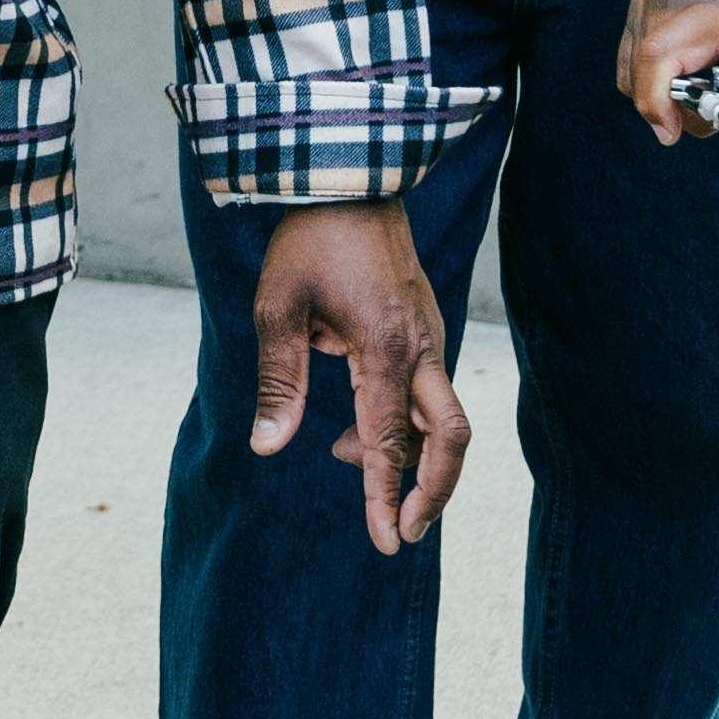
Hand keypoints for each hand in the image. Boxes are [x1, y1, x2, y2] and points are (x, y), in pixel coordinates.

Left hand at [249, 198, 469, 555]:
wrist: (352, 175)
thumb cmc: (310, 239)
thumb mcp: (279, 308)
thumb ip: (279, 381)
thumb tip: (267, 447)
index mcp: (385, 347)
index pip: (389, 441)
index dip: (386, 498)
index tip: (387, 543)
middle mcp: (421, 346)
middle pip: (451, 437)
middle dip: (433, 491)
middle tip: (402, 530)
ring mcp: (431, 334)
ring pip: (441, 417)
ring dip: (407, 454)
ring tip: (343, 454)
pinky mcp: (426, 326)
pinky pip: (428, 391)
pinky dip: (402, 422)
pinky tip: (354, 421)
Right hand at [619, 0, 718, 146]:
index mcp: (716, 7)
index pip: (660, 55)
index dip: (655, 101)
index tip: (672, 133)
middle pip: (640, 65)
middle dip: (668, 106)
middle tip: (713, 115)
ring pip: (632, 59)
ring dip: (660, 89)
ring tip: (709, 94)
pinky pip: (635, 45)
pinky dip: (654, 71)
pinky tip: (694, 76)